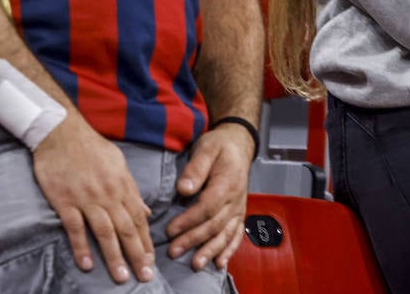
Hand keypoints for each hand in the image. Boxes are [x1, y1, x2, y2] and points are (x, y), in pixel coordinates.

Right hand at [33, 116, 155, 283]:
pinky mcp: (65, 200)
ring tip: (121, 277)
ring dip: (114, 256)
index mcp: (123, 185)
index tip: (151, 261)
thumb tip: (146, 212)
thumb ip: (132, 191)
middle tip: (144, 277)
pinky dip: (81, 246)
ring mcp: (86, 198)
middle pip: (126, 229)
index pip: (139, 219)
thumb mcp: (119, 164)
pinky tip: (87, 264)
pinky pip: (75, 227)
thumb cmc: (92, 147)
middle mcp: (108, 194)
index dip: (145, 242)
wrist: (62, 133)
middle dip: (137, 254)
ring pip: (104, 232)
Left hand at [166, 124, 254, 269]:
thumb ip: (195, 168)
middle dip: (194, 239)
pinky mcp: (239, 213)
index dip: (189, 220)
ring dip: (211, 250)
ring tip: (196, 264)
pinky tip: (220, 262)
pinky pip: (236, 234)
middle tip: (173, 251)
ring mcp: (239, 207)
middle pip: (214, 224)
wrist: (239, 144)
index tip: (170, 230)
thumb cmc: (219, 146)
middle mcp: (236, 198)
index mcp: (227, 182)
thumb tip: (183, 189)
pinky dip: (229, 249)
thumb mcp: (206, 149)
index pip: (207, 206)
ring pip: (226, 233)